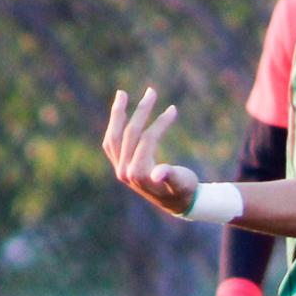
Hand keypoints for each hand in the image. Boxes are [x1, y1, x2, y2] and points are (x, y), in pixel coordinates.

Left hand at [103, 86, 198, 215]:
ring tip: (122, 94)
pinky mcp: (120, 167)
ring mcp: (120, 170)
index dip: (160, 123)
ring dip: (117, 115)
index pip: (147, 140)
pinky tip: (120, 112)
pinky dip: (115, 127)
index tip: (173, 109)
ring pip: (113, 137)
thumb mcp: (182, 183)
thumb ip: (171, 176)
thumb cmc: (183, 190)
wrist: (176, 204)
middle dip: (141, 111)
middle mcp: (125, 172)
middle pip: (129, 134)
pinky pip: (112, 143)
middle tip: (152, 91)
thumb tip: (160, 172)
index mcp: (139, 174)